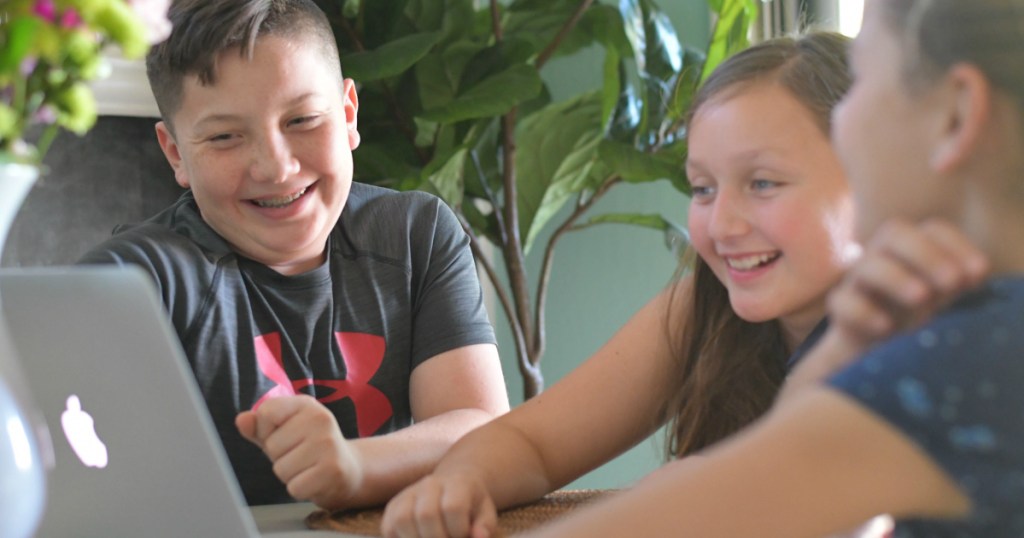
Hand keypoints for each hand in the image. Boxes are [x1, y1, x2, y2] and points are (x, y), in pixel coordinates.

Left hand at [235, 394, 362, 507]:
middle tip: (302, 456)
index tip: (285, 436)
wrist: (349, 469)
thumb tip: (241, 420)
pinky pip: (294, 487)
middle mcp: (320, 418)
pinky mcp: (332, 469)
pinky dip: (300, 489)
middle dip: (280, 457)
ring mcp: (328, 443)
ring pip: (281, 469)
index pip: (266, 412)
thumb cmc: (309, 449)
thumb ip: (259, 427)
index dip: (266, 431)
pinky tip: (315, 480)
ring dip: (290, 475)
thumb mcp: (284, 432)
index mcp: (306, 404)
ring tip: (308, 467)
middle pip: (272, 445)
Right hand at [381, 472, 497, 537]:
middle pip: (426, 514)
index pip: (453, 507)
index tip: (463, 535)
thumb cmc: (471, 505)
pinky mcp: (393, 507)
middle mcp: (429, 484)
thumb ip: (485, 526)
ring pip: (402, 519)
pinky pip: (388, 527)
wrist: (453, 486)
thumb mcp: (485, 513)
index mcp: (457, 483)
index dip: (459, 530)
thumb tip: (479, 537)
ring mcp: (408, 494)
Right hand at [828, 218, 987, 352]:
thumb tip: (974, 273)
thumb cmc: (918, 311)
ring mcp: (859, 279)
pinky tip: (886, 327)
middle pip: (895, 232)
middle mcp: (884, 254)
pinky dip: (864, 312)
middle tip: (951, 283)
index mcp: (914, 247)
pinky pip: (842, 302)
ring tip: (922, 298)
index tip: (979, 275)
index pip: (934, 230)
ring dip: (896, 278)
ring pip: (868, 265)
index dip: (957, 245)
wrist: (877, 345)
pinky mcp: (842, 307)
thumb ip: (959, 280)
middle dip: (926, 255)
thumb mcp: (944, 294)